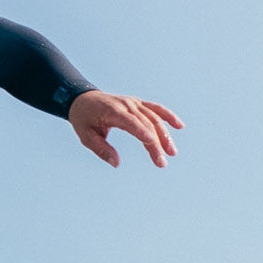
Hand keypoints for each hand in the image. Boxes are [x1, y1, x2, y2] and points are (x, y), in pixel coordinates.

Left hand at [68, 90, 183, 167]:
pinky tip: (179, 126)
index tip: (152, 144)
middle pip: (146, 124)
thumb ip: (101, 149)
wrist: (82, 99)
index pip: (130, 122)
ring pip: (154, 117)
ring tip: (172, 152)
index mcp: (112, 111)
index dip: (142, 132)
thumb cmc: (84, 119)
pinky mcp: (138, 103)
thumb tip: (116, 163)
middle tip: (162, 163)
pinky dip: (168, 116)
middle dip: (155, 144)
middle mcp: (126, 105)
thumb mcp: (86, 136)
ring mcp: (134, 103)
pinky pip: (156, 109)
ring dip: (165, 135)